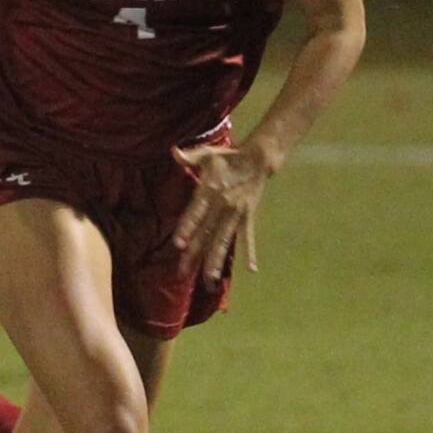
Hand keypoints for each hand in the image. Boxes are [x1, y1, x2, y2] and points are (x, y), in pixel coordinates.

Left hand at [172, 144, 270, 284]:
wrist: (258, 159)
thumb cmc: (227, 157)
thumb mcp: (207, 154)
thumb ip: (190, 156)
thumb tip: (174, 151)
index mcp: (210, 190)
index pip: (196, 212)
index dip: (187, 227)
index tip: (179, 244)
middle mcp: (223, 205)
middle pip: (206, 233)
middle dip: (194, 254)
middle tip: (182, 272)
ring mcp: (236, 214)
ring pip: (224, 241)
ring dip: (216, 261)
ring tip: (210, 280)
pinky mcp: (247, 217)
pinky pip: (247, 238)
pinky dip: (250, 252)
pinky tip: (252, 269)